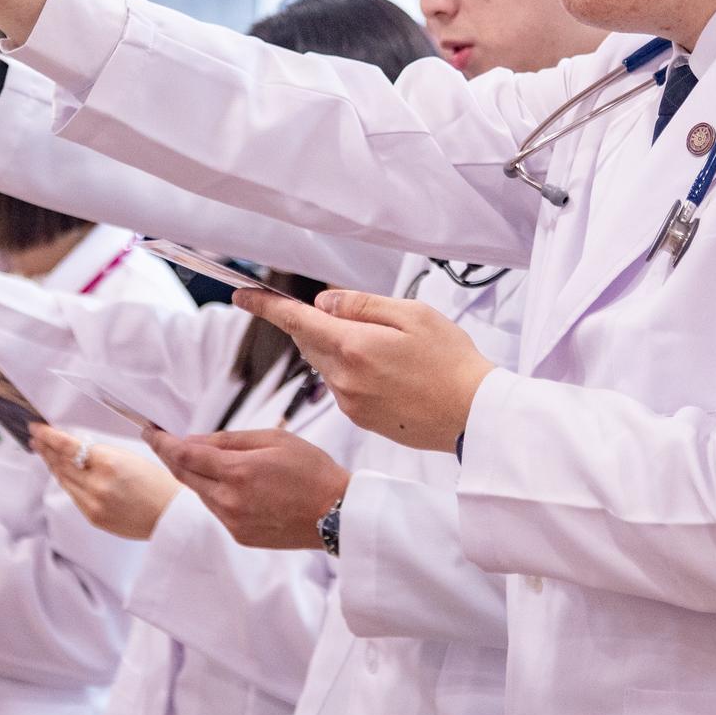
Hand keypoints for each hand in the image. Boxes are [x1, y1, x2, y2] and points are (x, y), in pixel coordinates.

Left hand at [30, 425, 180, 540]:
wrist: (171, 515)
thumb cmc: (158, 482)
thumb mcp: (130, 457)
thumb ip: (101, 453)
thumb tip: (76, 449)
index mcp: (109, 463)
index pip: (68, 447)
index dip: (49, 437)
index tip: (37, 428)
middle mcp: (96, 484)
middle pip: (61, 464)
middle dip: (46, 449)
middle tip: (35, 437)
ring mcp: (93, 504)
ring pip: (64, 480)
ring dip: (52, 465)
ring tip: (43, 452)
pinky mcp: (93, 517)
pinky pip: (74, 496)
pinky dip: (67, 482)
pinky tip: (62, 473)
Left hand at [142, 426, 349, 549]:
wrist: (337, 515)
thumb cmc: (312, 470)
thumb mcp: (274, 439)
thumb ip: (230, 440)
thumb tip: (195, 441)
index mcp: (237, 472)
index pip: (184, 455)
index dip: (162, 442)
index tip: (149, 432)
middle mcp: (229, 500)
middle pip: (185, 476)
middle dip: (170, 457)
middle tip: (161, 440)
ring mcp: (233, 522)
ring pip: (200, 494)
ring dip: (196, 476)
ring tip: (206, 459)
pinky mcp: (241, 536)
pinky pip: (217, 510)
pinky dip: (215, 494)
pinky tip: (231, 484)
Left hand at [232, 288, 493, 452]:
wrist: (472, 416)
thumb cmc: (451, 361)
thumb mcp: (412, 314)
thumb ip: (362, 305)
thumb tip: (324, 302)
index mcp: (354, 345)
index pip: (296, 320)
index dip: (266, 306)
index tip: (243, 295)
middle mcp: (343, 377)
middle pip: (310, 341)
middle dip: (318, 323)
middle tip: (357, 317)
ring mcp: (350, 402)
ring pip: (326, 363)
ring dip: (339, 347)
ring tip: (387, 348)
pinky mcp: (360, 419)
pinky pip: (342, 385)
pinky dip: (352, 370)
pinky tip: (388, 371)